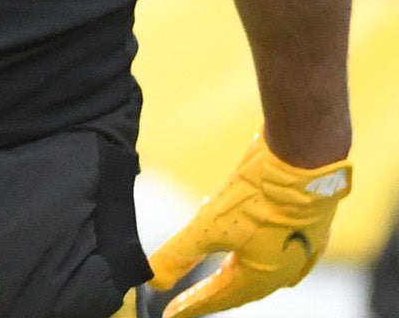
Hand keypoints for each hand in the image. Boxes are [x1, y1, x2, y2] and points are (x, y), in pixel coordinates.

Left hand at [147, 135, 350, 316]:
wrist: (302, 162)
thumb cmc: (258, 197)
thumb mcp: (209, 225)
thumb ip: (181, 253)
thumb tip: (154, 280)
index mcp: (263, 275)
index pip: (221, 297)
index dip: (194, 305)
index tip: (172, 313)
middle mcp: (287, 269)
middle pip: (244, 288)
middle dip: (216, 294)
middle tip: (192, 300)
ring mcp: (303, 249)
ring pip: (266, 270)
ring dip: (239, 275)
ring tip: (219, 277)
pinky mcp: (311, 228)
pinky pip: (285, 252)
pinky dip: (265, 256)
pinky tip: (262, 255)